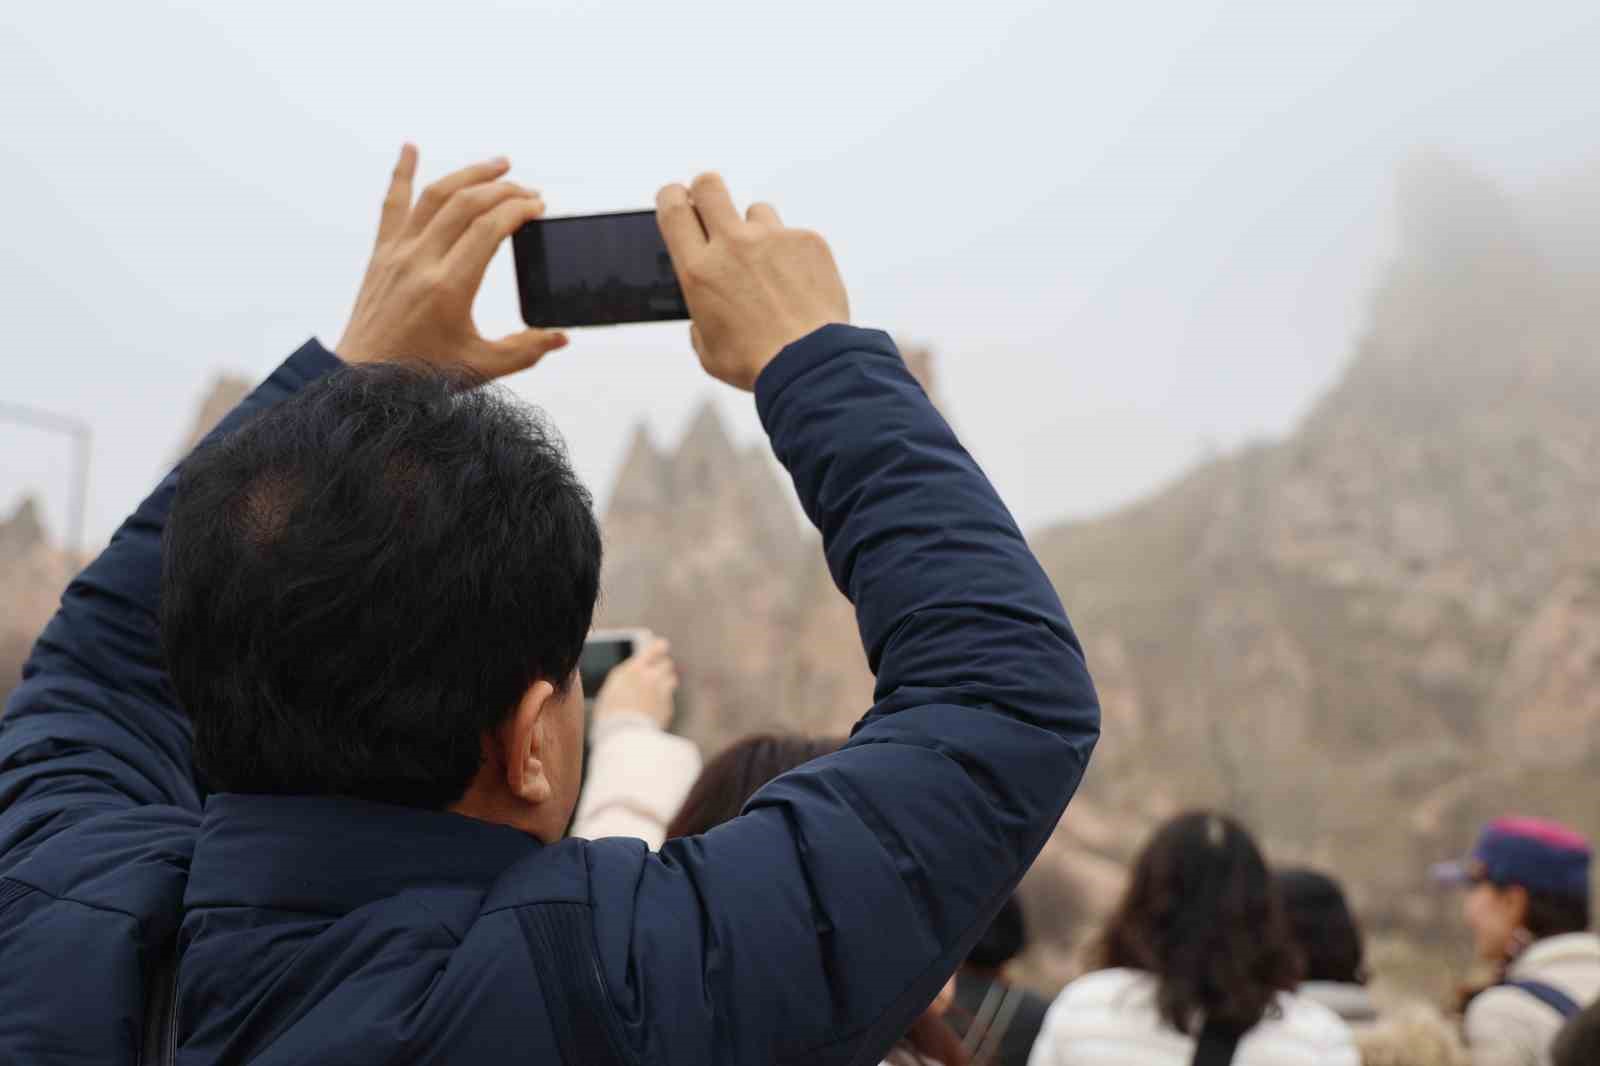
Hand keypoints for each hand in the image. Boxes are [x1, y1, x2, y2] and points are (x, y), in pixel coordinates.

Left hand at [336, 145, 567, 378]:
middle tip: (530, 193)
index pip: (490, 229)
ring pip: (435, 195)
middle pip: (467, 204)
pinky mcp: (381, 254)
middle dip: (504, 190)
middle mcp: (421, 262)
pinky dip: (401, 172)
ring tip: (499, 164)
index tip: (538, 208)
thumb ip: (525, 350)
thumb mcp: (481, 366)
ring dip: (470, 174)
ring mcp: (397, 253)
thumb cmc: (421, 375)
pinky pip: (392, 204)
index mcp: (448, 288)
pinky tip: (410, 146)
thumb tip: (562, 336)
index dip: (519, 210)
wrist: (362, 380)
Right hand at [592, 638, 678, 728]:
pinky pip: (669, 698)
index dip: (659, 647)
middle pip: (666, 663)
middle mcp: (651, 677)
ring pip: (672, 678)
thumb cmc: (610, 712)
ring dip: (666, 681)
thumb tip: (635, 674)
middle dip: (662, 666)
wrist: (623, 734)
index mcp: (634, 669)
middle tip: (657, 672)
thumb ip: (627, 678)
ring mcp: (662, 692)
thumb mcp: (612, 688)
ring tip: (657, 689)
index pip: (655, 649)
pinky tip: (653, 708)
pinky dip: (664, 701)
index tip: (662, 645)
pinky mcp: (668, 707)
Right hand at [655, 173, 848, 390]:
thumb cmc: (758, 363)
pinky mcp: (808, 241)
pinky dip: (794, 255)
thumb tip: (706, 312)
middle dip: (706, 191)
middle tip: (715, 211)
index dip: (672, 196)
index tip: (677, 197)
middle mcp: (732, 245)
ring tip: (770, 269)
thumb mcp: (708, 350)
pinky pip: (794, 236)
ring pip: (757, 211)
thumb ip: (701, 320)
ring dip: (757, 231)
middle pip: (710, 186)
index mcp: (699, 270)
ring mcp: (773, 239)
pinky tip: (800, 286)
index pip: (674, 209)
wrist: (810, 365)